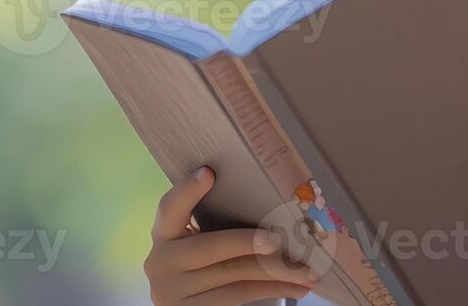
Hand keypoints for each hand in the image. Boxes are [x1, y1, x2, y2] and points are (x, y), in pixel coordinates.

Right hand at [144, 166, 320, 304]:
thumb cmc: (199, 268)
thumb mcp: (195, 245)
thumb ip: (213, 228)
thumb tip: (271, 207)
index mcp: (162, 235)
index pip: (169, 208)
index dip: (187, 190)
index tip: (209, 173)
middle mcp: (160, 262)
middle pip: (210, 247)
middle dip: (248, 242)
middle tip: (278, 240)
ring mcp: (172, 292)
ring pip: (233, 276)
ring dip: (276, 272)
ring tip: (307, 272)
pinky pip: (238, 296)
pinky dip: (271, 289)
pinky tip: (295, 287)